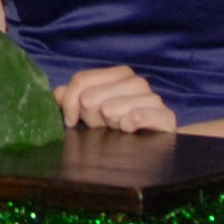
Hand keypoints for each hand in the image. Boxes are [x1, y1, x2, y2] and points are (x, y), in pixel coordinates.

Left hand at [56, 65, 177, 134]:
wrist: (157, 148)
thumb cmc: (121, 127)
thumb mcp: (93, 112)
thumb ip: (74, 99)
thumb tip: (57, 93)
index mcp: (119, 74)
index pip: (80, 79)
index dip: (70, 102)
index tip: (71, 121)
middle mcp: (137, 82)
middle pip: (91, 97)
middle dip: (91, 117)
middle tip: (103, 126)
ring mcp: (153, 98)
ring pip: (110, 108)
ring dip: (109, 124)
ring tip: (117, 129)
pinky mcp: (166, 117)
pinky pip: (137, 116)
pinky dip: (128, 124)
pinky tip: (127, 129)